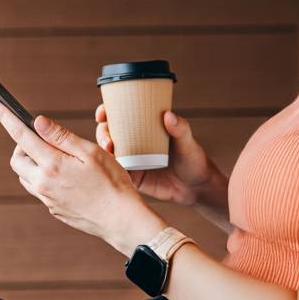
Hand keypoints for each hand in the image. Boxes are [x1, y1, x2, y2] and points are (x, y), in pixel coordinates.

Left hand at [0, 98, 156, 254]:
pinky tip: (66, 178)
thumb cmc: (112, 183)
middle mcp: (43, 183)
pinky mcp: (53, 209)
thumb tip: (37, 121)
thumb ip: (61, 136)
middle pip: (16, 159)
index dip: (5, 117)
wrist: (120, 220)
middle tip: (43, 140)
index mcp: (52, 165)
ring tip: (58, 159)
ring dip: (32, 164)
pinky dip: (43, 178)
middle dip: (22, 146)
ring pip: (25, 176)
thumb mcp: (90, 152)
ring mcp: (47, 199)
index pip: (20, 136)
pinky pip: (39, 190)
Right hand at [95, 102, 222, 207]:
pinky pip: (115, 171)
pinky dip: (108, 169)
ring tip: (108, 152)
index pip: (121, 115)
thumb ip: (181, 129)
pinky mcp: (132, 177)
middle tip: (108, 140)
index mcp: (145, 127)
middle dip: (102, 133)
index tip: (102, 113)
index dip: (106, 111)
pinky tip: (106, 168)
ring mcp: (131, 159)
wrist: (196, 188)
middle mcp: (134, 141)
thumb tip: (168, 115)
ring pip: (109, 152)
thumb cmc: (194, 160)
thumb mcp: (187, 142)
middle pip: (109, 132)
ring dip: (102, 150)